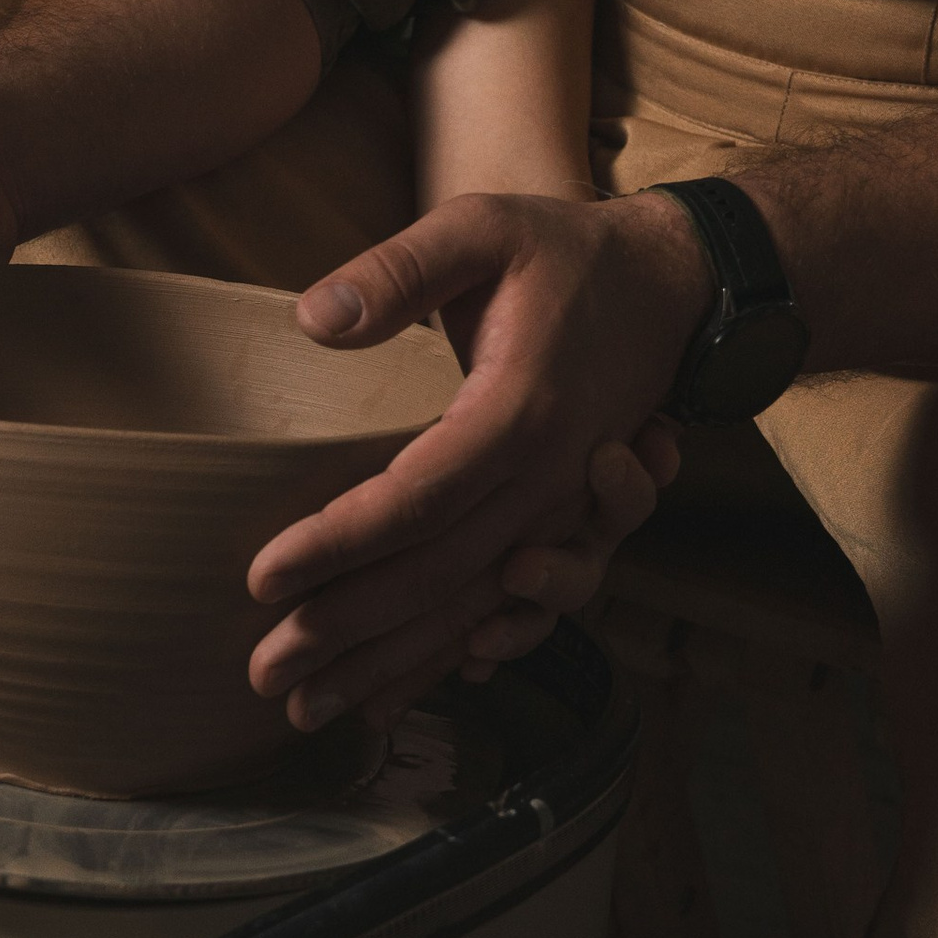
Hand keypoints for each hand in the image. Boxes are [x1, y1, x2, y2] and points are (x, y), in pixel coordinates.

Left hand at [245, 192, 712, 729]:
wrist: (675, 283)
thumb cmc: (566, 251)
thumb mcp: (481, 227)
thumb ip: (398, 270)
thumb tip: (313, 320)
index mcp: (521, 412)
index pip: (415, 498)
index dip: (336, 543)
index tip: (263, 578)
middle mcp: (550, 481)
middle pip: (438, 578)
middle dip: (347, 634)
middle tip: (266, 675)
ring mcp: (566, 513)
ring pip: (475, 612)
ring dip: (396, 667)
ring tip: (317, 710)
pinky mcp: (570, 525)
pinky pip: (519, 611)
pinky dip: (467, 658)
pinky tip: (411, 694)